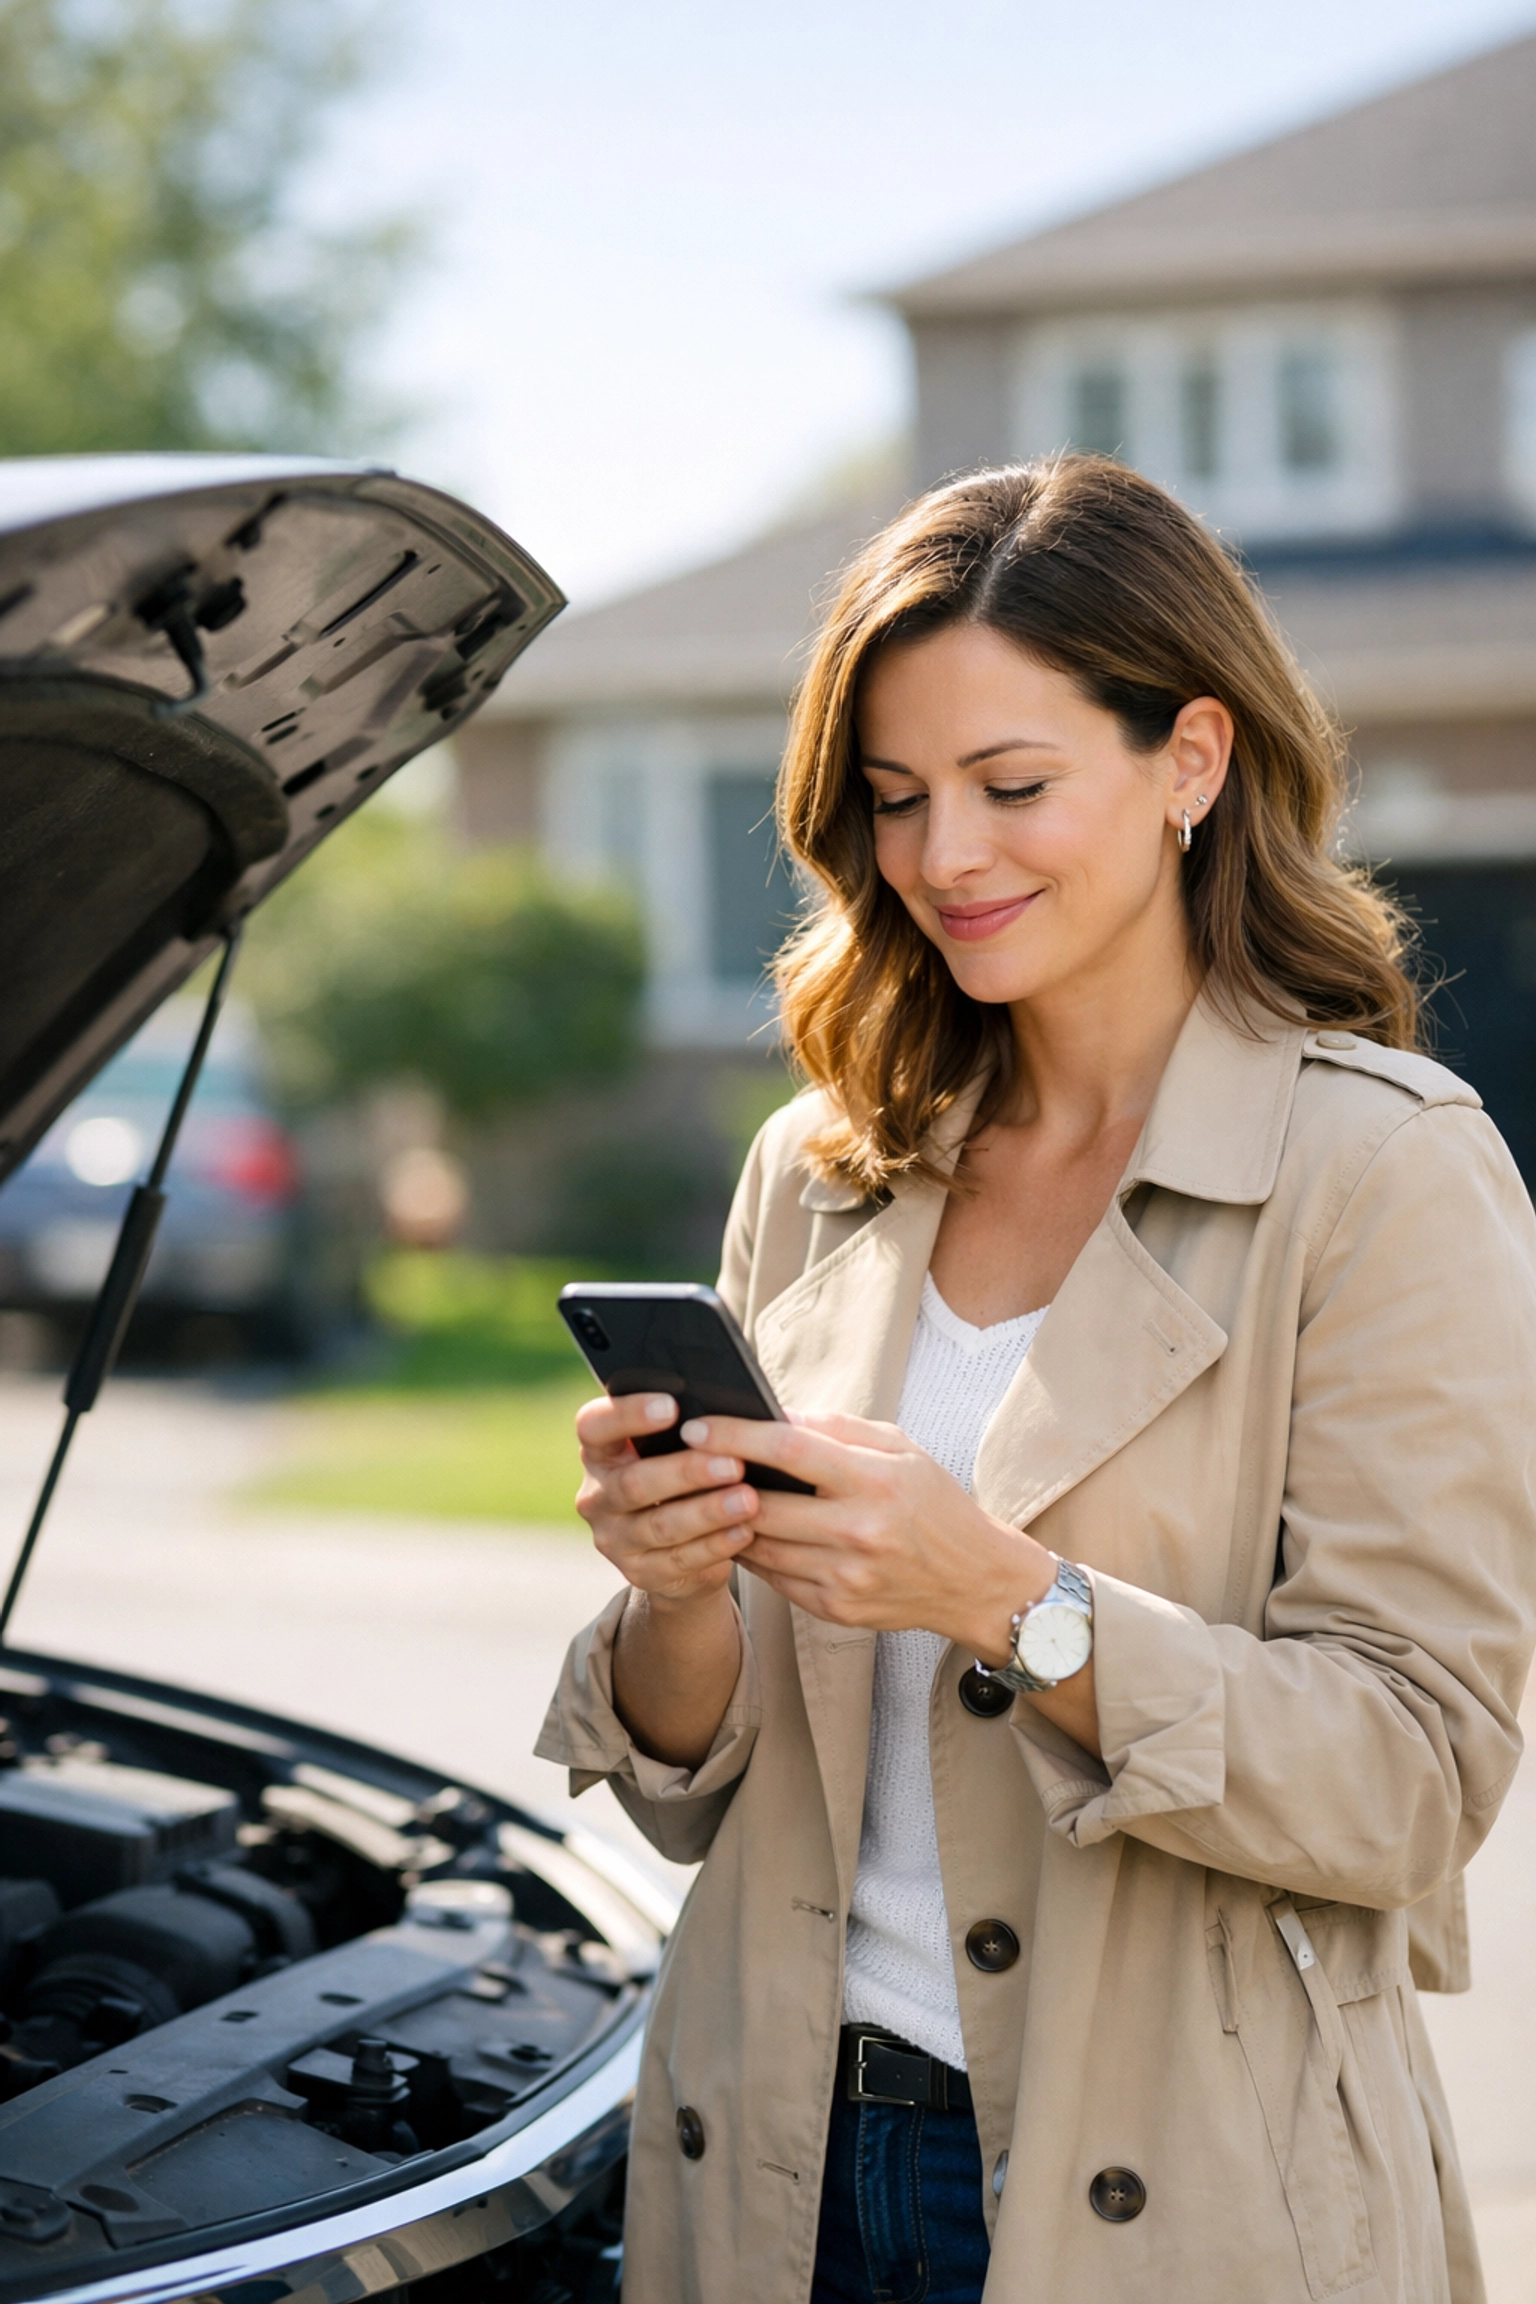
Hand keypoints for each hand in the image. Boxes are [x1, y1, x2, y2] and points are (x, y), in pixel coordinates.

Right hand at [575, 1391, 758, 1606]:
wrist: (680, 1546)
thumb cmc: (681, 1479)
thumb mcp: (672, 1452)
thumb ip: (685, 1433)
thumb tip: (726, 1416)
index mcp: (599, 1453)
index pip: (594, 1426)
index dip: (627, 1414)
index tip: (671, 1406)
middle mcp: (597, 1496)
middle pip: (634, 1482)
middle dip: (687, 1472)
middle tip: (733, 1464)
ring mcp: (615, 1539)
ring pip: (661, 1526)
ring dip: (708, 1512)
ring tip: (748, 1499)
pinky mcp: (640, 1572)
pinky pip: (680, 1560)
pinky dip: (716, 1545)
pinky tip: (744, 1532)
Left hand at [678, 1409, 1051, 1654]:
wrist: (974, 1580)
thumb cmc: (934, 1503)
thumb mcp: (899, 1448)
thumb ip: (835, 1427)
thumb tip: (772, 1412)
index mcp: (874, 1480)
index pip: (788, 1449)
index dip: (734, 1436)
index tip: (695, 1426)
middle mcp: (858, 1531)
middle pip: (759, 1504)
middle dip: (715, 1483)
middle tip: (688, 1465)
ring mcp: (845, 1576)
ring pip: (757, 1545)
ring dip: (727, 1521)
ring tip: (710, 1497)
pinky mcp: (835, 1609)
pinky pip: (773, 1577)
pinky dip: (754, 1552)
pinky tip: (748, 1532)